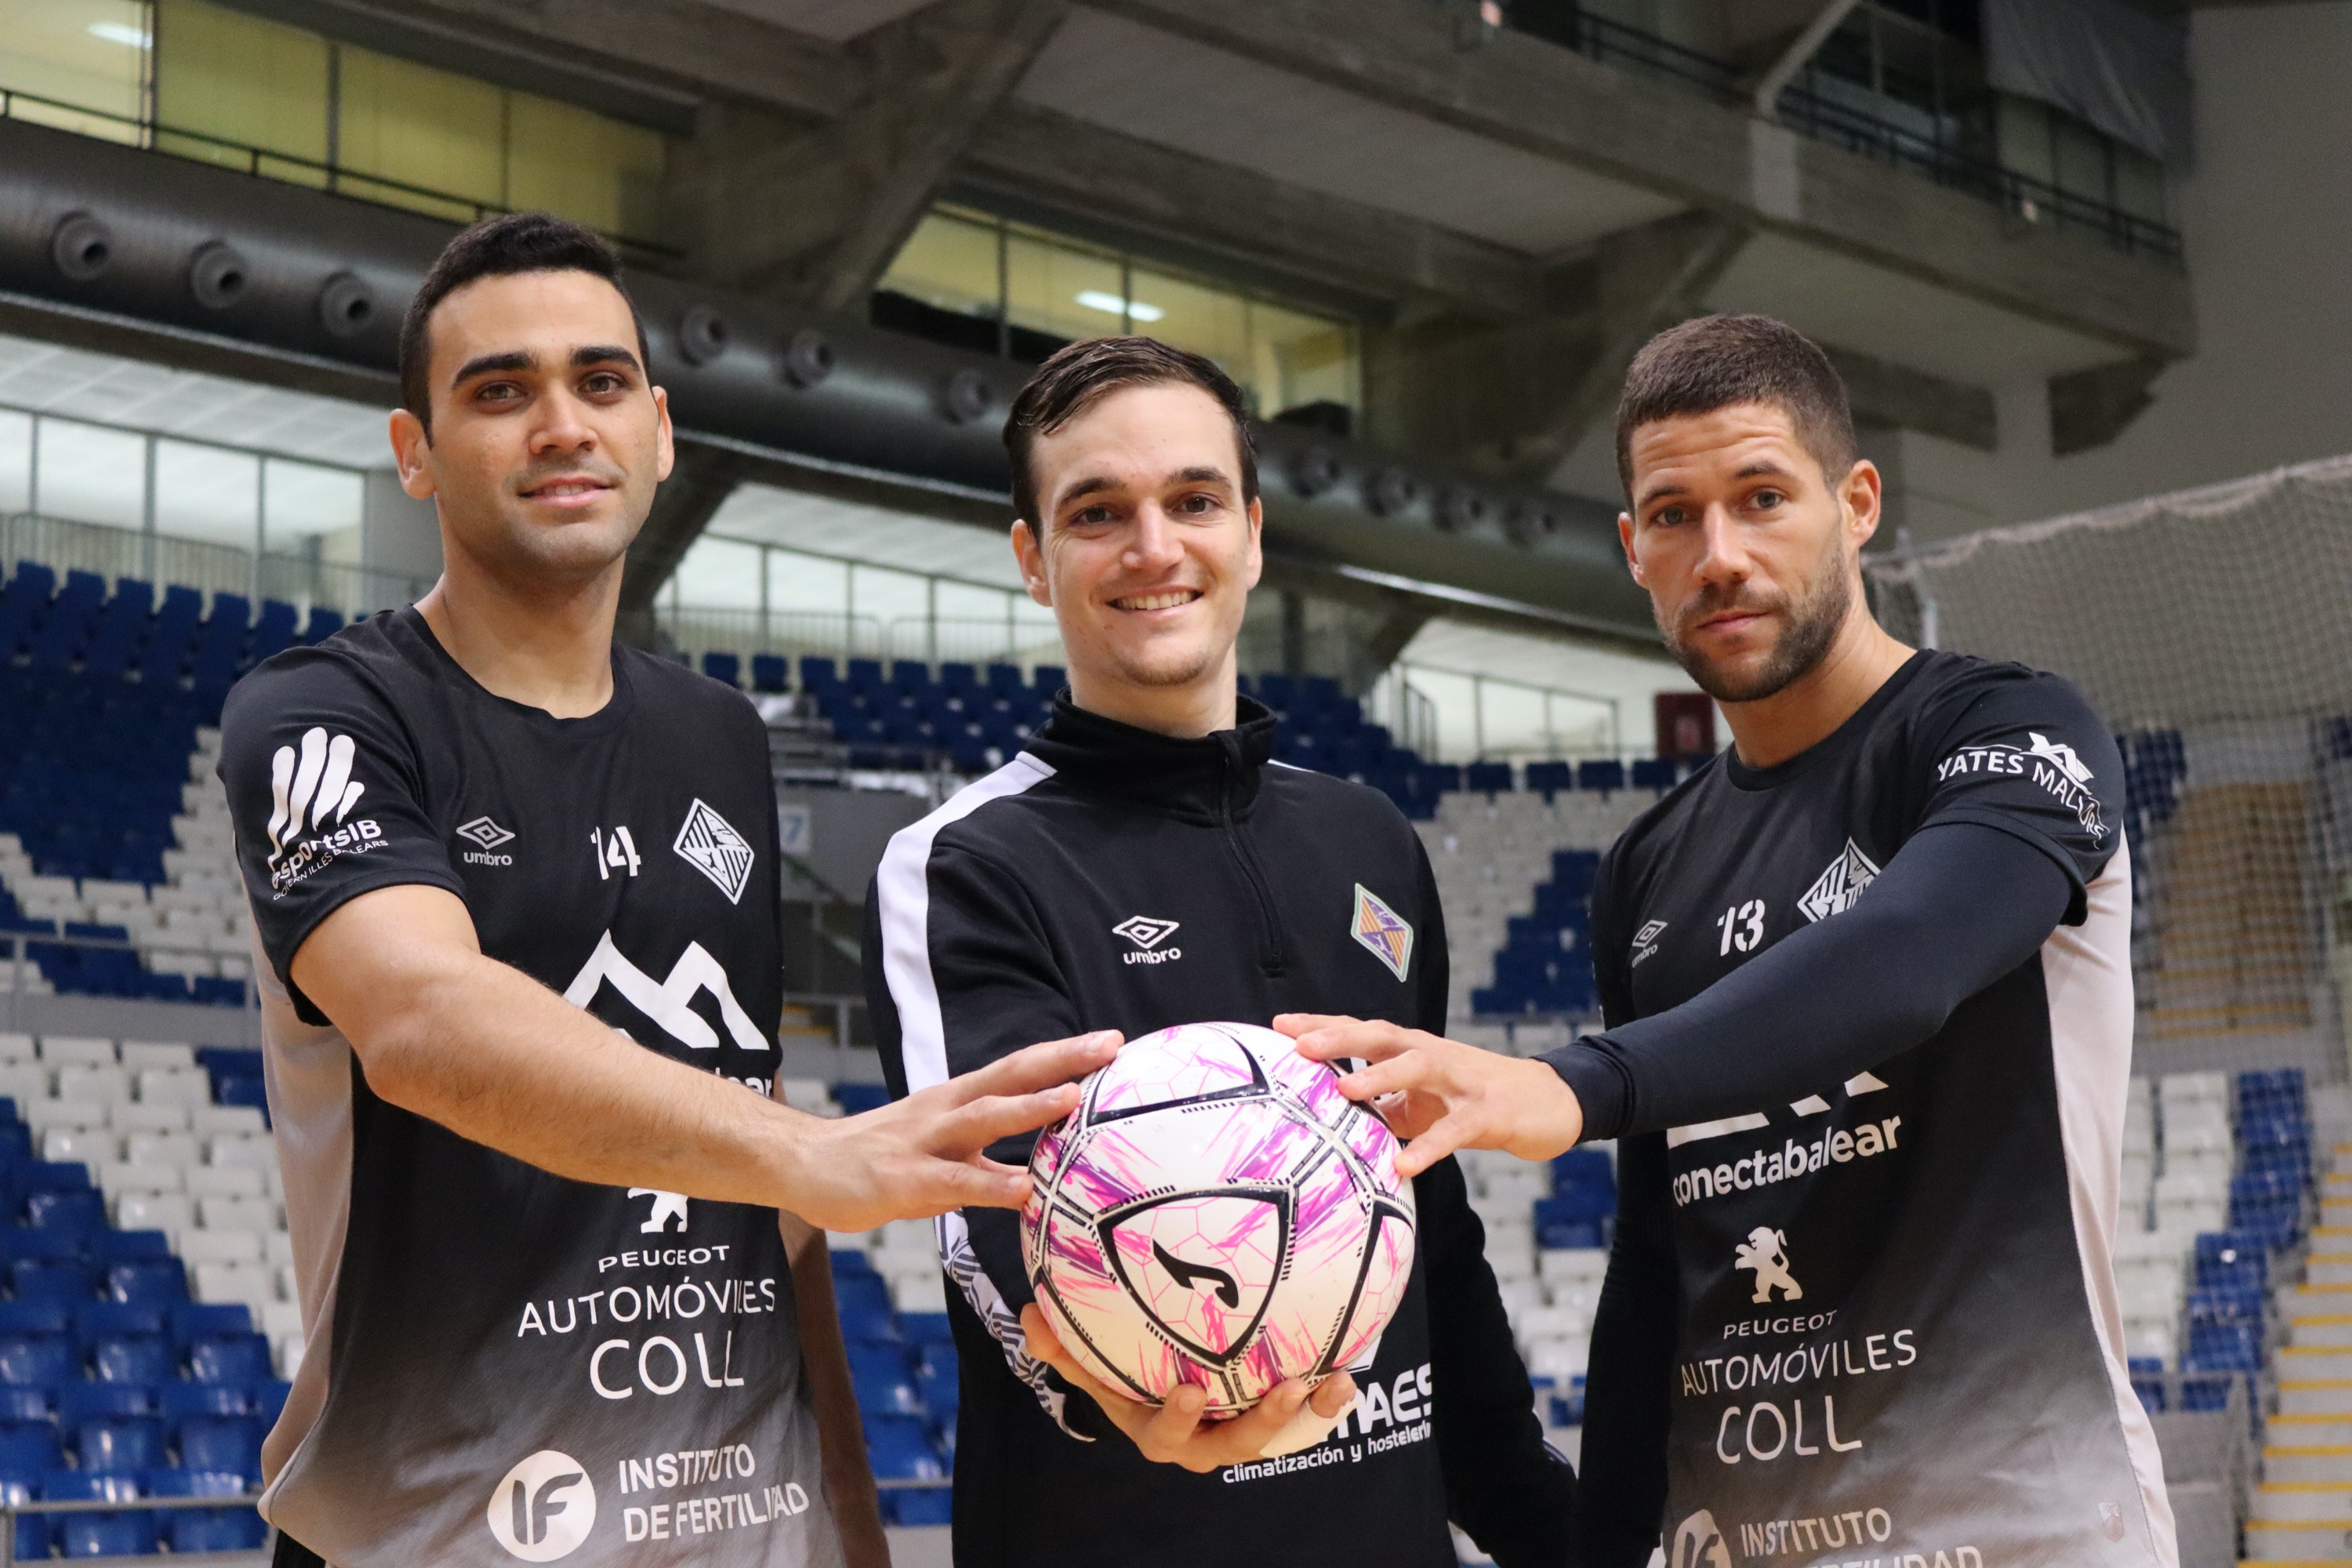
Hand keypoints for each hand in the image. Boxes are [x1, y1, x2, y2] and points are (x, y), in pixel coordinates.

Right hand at [783, 1031, 1119, 1230]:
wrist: (805, 1166)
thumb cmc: (885, 1160)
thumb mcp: (947, 1152)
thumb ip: (993, 1155)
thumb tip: (1050, 1168)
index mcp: (960, 1100)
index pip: (1020, 1068)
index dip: (1065, 1054)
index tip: (1114, 1042)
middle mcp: (946, 1111)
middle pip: (1010, 1076)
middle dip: (1061, 1061)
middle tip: (1109, 1047)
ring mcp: (923, 1142)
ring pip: (982, 1118)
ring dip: (1027, 1108)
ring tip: (1071, 1099)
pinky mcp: (901, 1180)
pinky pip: (951, 1182)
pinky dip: (988, 1184)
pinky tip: (1022, 1190)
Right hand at [1021, 1305, 1355, 1472]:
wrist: (1168, 1390)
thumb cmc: (1126, 1374)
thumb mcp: (1092, 1363)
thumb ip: (1061, 1344)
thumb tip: (1031, 1310)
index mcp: (1158, 1429)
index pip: (1167, 1432)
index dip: (1180, 1418)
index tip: (1192, 1392)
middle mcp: (1204, 1440)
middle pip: (1235, 1443)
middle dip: (1263, 1421)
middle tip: (1287, 1387)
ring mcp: (1240, 1432)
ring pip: (1277, 1432)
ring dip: (1306, 1412)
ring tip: (1329, 1383)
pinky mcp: (1273, 1420)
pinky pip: (1306, 1417)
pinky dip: (1328, 1398)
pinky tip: (1347, 1371)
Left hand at [1275, 1013, 1581, 1176]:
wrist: (1549, 1101)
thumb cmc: (1474, 1099)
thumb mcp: (1423, 1101)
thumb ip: (1383, 1106)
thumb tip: (1330, 1122)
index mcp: (1413, 1050)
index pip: (1362, 1031)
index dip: (1322, 1026)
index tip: (1279, 1025)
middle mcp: (1433, 1056)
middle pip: (1382, 1036)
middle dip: (1340, 1038)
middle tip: (1299, 1046)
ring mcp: (1462, 1081)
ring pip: (1418, 1068)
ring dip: (1381, 1076)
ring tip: (1344, 1089)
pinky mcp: (1487, 1113)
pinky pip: (1454, 1131)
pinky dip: (1428, 1147)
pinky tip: (1404, 1165)